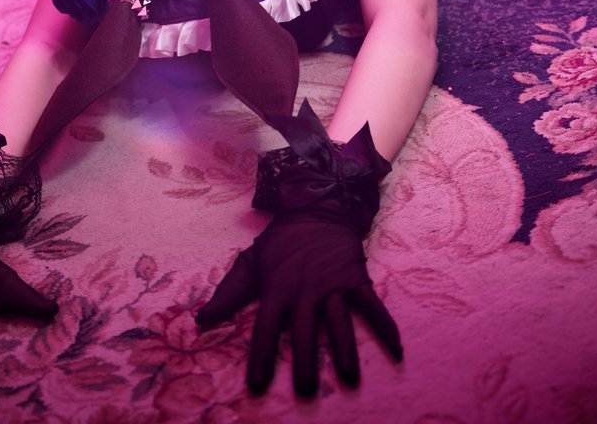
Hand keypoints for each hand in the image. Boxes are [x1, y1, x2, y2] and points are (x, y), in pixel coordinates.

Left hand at [196, 193, 400, 395]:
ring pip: (339, 322)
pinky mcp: (355, 277)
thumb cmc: (281, 241)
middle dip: (306, 362)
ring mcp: (332, 284)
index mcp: (277, 288)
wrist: (318, 205)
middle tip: (305, 391)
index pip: (266, 328)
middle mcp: (304, 289)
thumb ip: (228, 293)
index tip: (258, 385)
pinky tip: (397, 349)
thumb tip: (200, 320)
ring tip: (348, 378)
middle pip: (305, 331)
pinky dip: (386, 325)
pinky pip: (372, 305)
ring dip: (344, 350)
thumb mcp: (250, 262)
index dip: (261, 356)